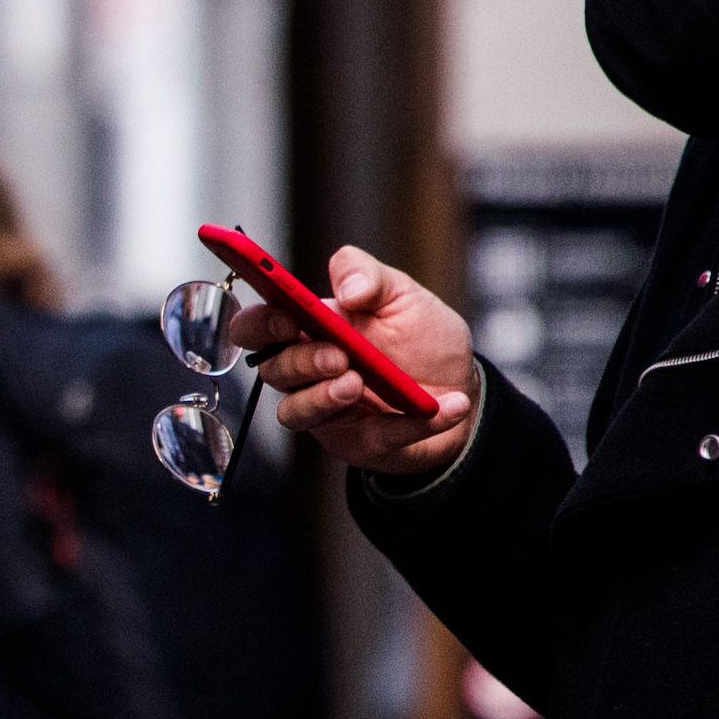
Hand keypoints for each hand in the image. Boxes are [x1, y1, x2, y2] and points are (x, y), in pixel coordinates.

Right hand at [233, 252, 479, 482]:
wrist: (461, 384)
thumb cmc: (422, 339)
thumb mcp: (403, 294)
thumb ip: (370, 276)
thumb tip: (348, 288)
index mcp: (310, 328)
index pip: (257, 327)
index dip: (258, 324)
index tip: (285, 319)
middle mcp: (307, 371)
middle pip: (272, 370)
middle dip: (300, 362)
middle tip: (339, 356)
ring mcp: (326, 409)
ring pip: (295, 412)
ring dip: (324, 399)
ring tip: (359, 384)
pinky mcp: (357, 441)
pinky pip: (369, 439)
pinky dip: (408, 424)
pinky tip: (444, 405)